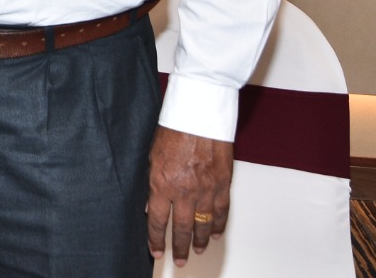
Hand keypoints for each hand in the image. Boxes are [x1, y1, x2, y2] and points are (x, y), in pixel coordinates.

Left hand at [146, 127, 232, 265]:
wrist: (199, 114)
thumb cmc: (174, 129)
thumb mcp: (152, 157)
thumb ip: (152, 183)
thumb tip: (152, 205)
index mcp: (162, 183)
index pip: (157, 220)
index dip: (156, 239)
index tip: (156, 251)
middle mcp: (184, 191)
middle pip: (181, 228)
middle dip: (179, 248)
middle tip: (179, 261)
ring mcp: (206, 189)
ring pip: (203, 224)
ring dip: (200, 241)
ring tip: (198, 251)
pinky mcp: (223, 184)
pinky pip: (221, 212)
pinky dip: (218, 225)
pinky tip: (215, 234)